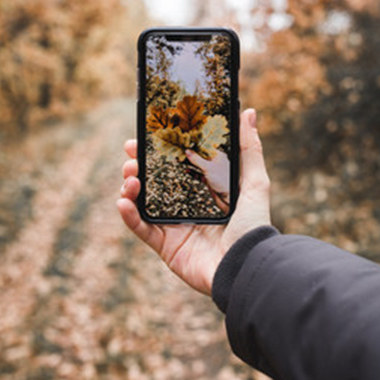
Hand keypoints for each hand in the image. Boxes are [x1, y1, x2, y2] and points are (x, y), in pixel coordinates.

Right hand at [117, 108, 271, 295]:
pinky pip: (141, 229)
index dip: (161, 151)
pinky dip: (128, 215)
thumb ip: (249, 149)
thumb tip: (249, 113)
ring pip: (142, 202)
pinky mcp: (166, 247)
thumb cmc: (254, 226)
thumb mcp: (255, 182)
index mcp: (205, 192)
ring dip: (130, 186)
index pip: (177, 166)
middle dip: (139, 165)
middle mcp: (187, 207)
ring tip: (130, 175)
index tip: (147, 135)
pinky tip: (123, 200)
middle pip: (155, 182)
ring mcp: (174, 227)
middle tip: (131, 153)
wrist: (246, 266)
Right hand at [185, 149, 229, 213]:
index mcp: (218, 156)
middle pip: (200, 156)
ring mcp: (211, 171)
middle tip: (181, 151)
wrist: (227, 198)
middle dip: (191, 154)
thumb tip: (188, 152)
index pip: (205, 148)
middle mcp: (214, 163)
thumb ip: (197, 159)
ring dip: (190, 163)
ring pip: (198, 165)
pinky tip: (187, 170)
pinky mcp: (208, 179)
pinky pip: (198, 174)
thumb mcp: (208, 168)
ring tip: (181, 159)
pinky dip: (192, 172)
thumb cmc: (224, 182)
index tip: (187, 144)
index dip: (196, 146)